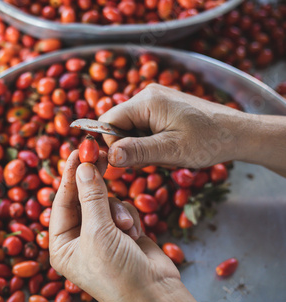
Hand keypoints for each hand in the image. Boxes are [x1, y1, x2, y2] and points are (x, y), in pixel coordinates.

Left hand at [49, 150, 222, 301]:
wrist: (157, 296)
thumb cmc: (118, 272)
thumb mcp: (98, 232)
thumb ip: (91, 196)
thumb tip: (83, 166)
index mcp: (61, 245)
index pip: (61, 202)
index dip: (70, 175)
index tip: (79, 151)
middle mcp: (78, 240)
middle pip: (83, 198)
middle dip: (93, 183)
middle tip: (100, 154)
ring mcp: (102, 236)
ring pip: (105, 202)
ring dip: (117, 211)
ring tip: (127, 228)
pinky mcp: (122, 234)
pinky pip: (122, 210)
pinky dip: (129, 218)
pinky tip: (135, 235)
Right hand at [98, 83, 249, 168]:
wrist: (238, 133)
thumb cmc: (209, 140)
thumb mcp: (171, 150)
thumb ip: (138, 152)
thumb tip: (108, 156)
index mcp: (146, 101)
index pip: (108, 121)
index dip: (111, 144)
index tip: (126, 162)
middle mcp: (147, 94)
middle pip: (118, 125)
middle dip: (129, 146)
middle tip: (153, 158)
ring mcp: (155, 100)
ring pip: (130, 128)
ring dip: (141, 146)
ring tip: (165, 153)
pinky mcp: (162, 108)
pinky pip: (142, 126)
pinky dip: (150, 141)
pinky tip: (168, 147)